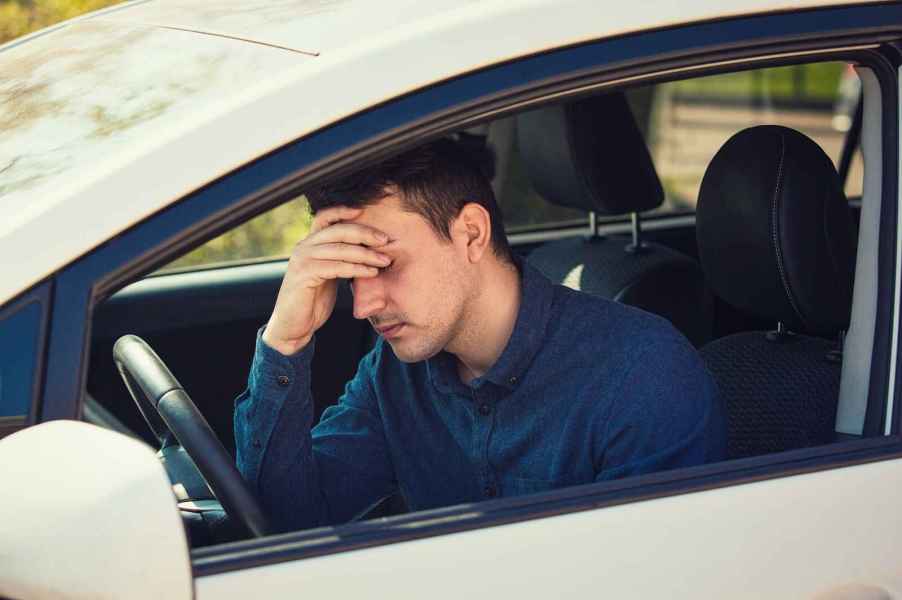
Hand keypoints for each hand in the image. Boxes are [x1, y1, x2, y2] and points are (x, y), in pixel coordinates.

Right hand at [262, 206, 389, 355]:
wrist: (294, 326)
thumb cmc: (313, 300)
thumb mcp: (329, 274)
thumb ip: (340, 259)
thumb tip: (368, 249)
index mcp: (309, 243)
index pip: (325, 217)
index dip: (343, 210)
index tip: (364, 211)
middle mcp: (303, 247)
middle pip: (338, 230)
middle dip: (365, 233)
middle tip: (385, 240)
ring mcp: (302, 260)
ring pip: (340, 249)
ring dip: (366, 254)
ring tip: (384, 260)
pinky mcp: (304, 276)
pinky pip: (337, 267)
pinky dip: (357, 268)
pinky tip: (371, 272)